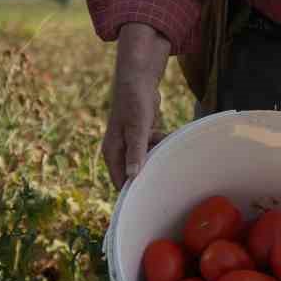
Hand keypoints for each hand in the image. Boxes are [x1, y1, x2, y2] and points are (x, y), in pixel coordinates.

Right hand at [101, 23, 170, 188]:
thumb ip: (136, 152)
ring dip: (157, 156)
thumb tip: (133, 175)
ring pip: (146, 159)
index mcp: (112, 152)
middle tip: (166, 177)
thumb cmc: (134, 102)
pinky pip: (152, 148)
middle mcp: (119, 150)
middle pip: (134, 172)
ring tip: (166, 147)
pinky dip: (160, 144)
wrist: (139, 80)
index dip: (133, 191)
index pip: (120, 181)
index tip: (150, 200)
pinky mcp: (141, 136)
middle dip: (149, 173)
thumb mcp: (138, 129)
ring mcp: (130, 143)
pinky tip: (168, 137)